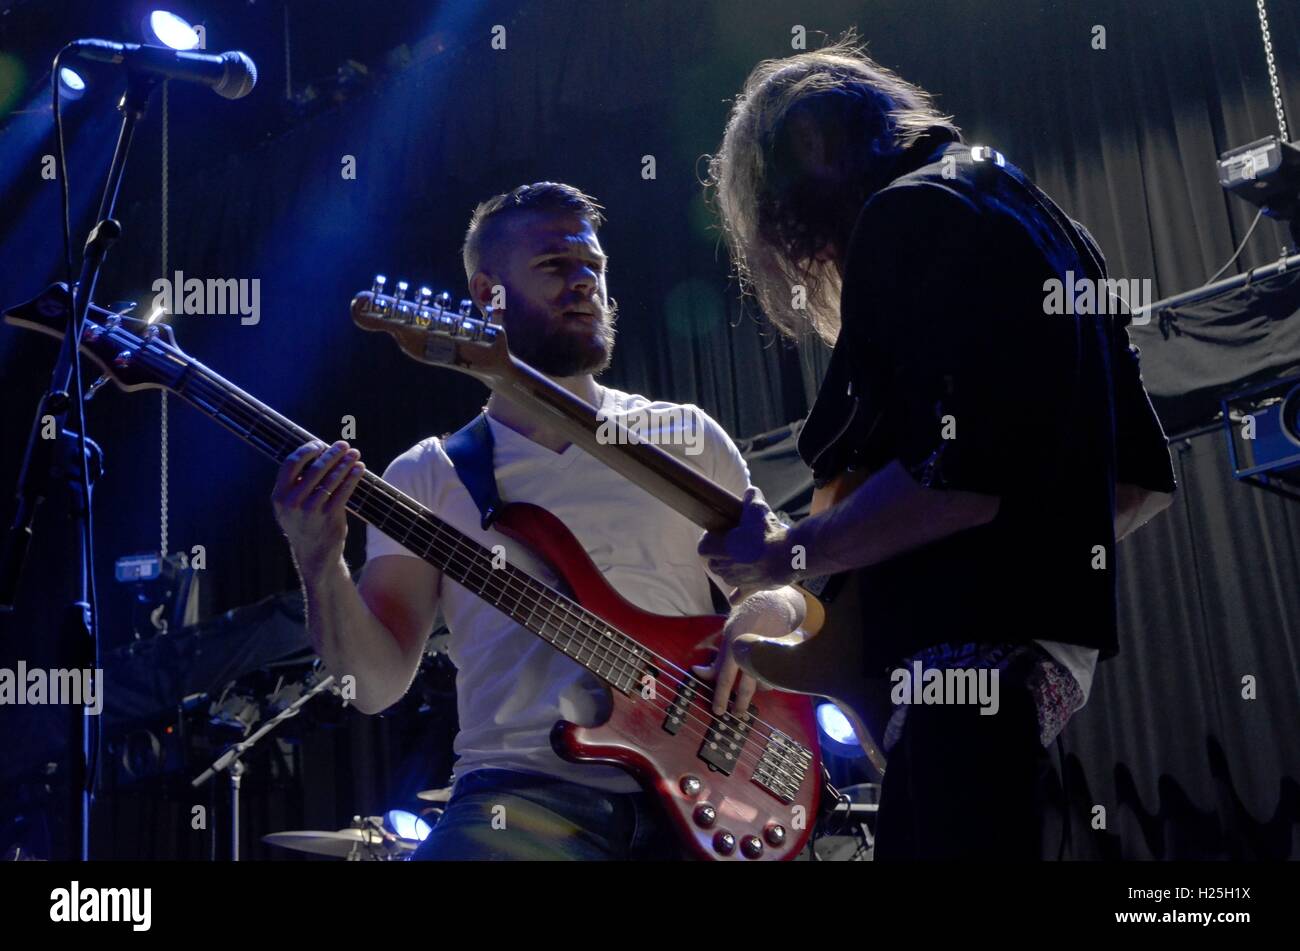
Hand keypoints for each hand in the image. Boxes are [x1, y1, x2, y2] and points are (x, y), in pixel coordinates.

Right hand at [272, 441, 365, 582]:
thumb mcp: (290, 504)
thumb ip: (297, 482)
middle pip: (314, 469)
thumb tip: (318, 452)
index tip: (320, 444)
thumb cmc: (304, 521)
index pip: (291, 464)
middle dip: (332, 454)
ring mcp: (310, 510)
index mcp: (279, 495)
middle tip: (344, 445)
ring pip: (331, 479)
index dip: (307, 450)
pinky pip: (343, 492)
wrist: (313, 553)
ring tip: (355, 454)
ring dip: (345, 463)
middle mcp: (292, 502)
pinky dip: (352, 478)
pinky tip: (359, 469)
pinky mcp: (329, 517)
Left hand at [692, 589, 799, 715]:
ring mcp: (769, 653)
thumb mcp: (727, 635)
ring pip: (764, 683)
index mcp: (734, 646)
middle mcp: (751, 652)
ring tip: (751, 696)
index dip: (720, 696)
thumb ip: (716, 658)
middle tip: (736, 714)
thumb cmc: (745, 617)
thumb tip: (698, 673)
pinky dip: (770, 680)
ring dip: (756, 691)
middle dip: (740, 704)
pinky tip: (766, 681)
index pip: (724, 677)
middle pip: (746, 687)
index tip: (718, 711)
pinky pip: (777, 675)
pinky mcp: (783, 654)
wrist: (771, 600)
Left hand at [697, 487, 798, 590]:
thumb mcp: (757, 509)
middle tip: (734, 544)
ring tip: (742, 559)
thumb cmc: (769, 532)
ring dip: (729, 569)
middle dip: (720, 554)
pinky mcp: (751, 587)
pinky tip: (735, 596)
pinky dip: (737, 594)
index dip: (708, 540)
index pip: (703, 547)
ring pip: (725, 576)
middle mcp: (725, 566)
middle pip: (713, 562)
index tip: (718, 534)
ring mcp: (737, 579)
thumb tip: (750, 492)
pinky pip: (739, 595)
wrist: (789, 555)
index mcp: (721, 548)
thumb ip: (750, 498)